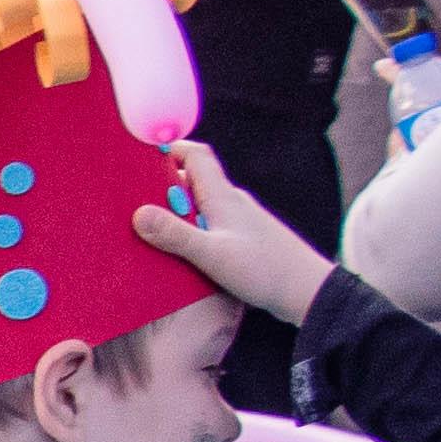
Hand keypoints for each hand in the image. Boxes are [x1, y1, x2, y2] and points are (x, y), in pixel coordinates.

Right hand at [131, 139, 333, 321]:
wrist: (307, 291)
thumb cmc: (265, 270)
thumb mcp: (212, 254)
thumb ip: (175, 235)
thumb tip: (138, 214)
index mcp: (223, 196)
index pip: (197, 155)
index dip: (170, 150)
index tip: (141, 158)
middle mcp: (231, 202)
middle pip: (193, 181)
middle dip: (163, 188)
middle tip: (133, 204)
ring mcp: (239, 220)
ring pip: (199, 206)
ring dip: (175, 213)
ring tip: (151, 233)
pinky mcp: (243, 238)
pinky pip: (208, 225)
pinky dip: (190, 231)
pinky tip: (180, 253)